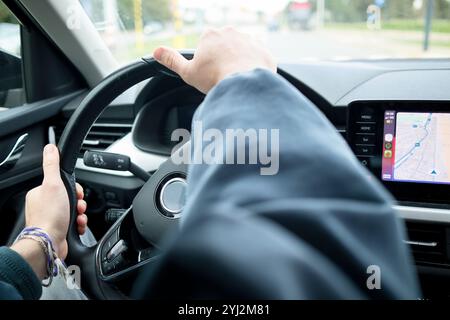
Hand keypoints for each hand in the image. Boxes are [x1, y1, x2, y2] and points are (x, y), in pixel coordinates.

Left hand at [24, 144, 87, 259]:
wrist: (49, 243)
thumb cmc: (50, 215)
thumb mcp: (53, 184)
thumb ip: (52, 165)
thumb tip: (50, 148)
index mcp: (40, 194)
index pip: (62, 185)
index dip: (74, 188)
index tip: (77, 192)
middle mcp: (44, 206)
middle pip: (70, 198)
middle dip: (79, 203)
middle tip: (79, 207)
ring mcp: (51, 219)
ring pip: (73, 211)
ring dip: (81, 215)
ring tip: (78, 218)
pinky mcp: (58, 231)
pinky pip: (73, 224)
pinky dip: (78, 225)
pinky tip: (77, 226)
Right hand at [153, 27, 276, 93]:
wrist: (244, 84)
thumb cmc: (214, 78)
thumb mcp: (187, 72)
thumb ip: (171, 60)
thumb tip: (156, 52)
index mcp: (211, 35)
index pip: (207, 43)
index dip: (207, 59)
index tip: (209, 71)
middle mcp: (231, 32)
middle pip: (225, 45)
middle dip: (224, 58)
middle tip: (222, 76)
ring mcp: (250, 40)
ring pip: (242, 50)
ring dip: (240, 61)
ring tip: (237, 79)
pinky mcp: (264, 50)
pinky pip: (259, 57)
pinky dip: (255, 67)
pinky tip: (250, 79)